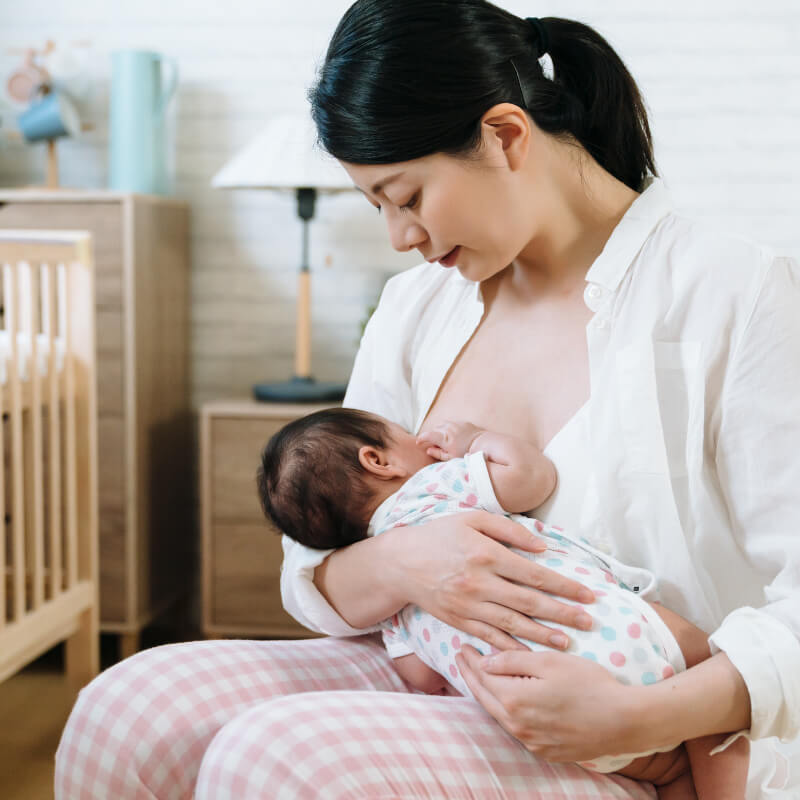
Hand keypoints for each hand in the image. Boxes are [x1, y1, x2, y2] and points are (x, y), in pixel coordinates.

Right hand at [388, 511, 594, 651]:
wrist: (401, 561)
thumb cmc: (440, 534)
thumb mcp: (473, 519)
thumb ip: (509, 530)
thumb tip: (542, 546)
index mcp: (487, 554)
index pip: (535, 574)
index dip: (565, 586)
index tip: (588, 594)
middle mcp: (480, 582)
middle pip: (530, 602)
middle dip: (563, 613)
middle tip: (589, 622)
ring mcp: (468, 605)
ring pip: (513, 624)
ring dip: (543, 635)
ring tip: (567, 642)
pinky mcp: (459, 620)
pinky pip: (490, 636)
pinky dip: (511, 646)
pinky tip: (530, 653)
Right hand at [416, 420, 482, 459]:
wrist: (483, 444)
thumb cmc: (467, 454)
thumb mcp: (451, 458)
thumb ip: (438, 453)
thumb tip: (428, 449)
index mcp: (445, 438)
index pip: (428, 435)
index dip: (421, 438)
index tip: (419, 442)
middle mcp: (449, 429)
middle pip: (434, 429)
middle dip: (431, 435)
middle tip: (433, 444)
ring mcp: (456, 424)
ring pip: (442, 425)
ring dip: (439, 431)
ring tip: (442, 439)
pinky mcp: (462, 422)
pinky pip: (451, 423)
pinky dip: (448, 428)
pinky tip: (452, 435)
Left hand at [455, 645, 639, 761]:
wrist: (624, 721)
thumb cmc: (590, 684)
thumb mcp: (550, 661)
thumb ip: (513, 660)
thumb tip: (485, 662)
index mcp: (515, 701)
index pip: (482, 678)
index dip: (470, 661)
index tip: (462, 646)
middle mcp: (517, 726)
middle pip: (484, 698)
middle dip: (471, 676)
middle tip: (461, 658)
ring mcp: (531, 742)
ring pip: (499, 715)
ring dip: (487, 694)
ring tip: (479, 676)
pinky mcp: (545, 751)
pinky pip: (517, 728)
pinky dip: (506, 711)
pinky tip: (507, 699)